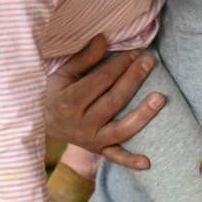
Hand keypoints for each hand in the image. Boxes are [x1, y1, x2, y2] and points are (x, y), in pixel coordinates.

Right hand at [45, 34, 164, 168]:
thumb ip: (84, 58)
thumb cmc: (54, 93)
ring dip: (142, 115)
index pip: (101, 80)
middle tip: (149, 61)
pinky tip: (147, 162)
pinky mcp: (98, 150)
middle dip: (134, 79)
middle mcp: (80, 123)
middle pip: (114, 100)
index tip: (135, 52)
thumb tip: (103, 38)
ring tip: (161, 98)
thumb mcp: (63, 74)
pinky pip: (115, 157)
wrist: (40, 122)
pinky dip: (130, 161)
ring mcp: (90, 139)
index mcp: (69, 101)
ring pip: (121, 129)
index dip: (120, 64)